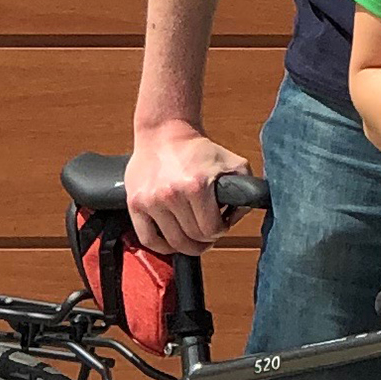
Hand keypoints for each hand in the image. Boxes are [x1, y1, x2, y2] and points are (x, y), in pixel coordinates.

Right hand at [126, 122, 251, 254]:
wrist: (164, 132)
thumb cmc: (198, 149)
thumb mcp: (233, 164)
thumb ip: (245, 190)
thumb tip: (239, 215)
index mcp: (197, 185)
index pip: (212, 229)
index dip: (221, 230)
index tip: (221, 224)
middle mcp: (172, 194)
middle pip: (193, 237)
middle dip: (206, 238)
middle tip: (208, 230)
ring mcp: (151, 200)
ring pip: (173, 241)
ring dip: (187, 244)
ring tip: (193, 237)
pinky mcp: (135, 203)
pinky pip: (148, 238)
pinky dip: (162, 246)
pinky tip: (172, 241)